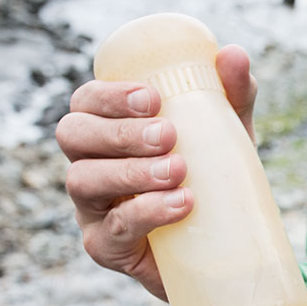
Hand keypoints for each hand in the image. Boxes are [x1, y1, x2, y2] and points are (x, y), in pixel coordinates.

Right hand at [56, 45, 257, 300]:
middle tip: (167, 135)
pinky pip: (111, 229)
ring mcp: (92, 210)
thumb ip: (230, 97)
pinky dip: (145, 212)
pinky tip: (180, 205)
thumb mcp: (226, 137)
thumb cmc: (213, 182)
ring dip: (130, 171)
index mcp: (108, 132)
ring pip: (83, 180)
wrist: (226, 251)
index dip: (109, 95)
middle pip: (73, 135)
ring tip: (178, 171)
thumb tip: (233, 54)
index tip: (152, 98)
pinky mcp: (106, 248)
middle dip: (117, 131)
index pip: (86, 102)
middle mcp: (90, 165)